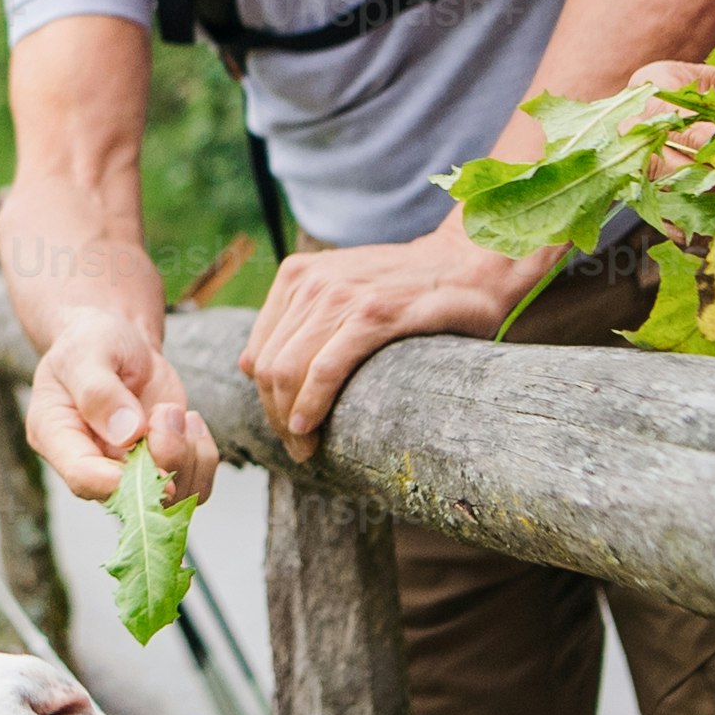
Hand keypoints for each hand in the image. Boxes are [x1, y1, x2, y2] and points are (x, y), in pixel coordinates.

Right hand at [27, 310, 214, 504]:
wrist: (119, 342)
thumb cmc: (93, 342)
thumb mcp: (87, 352)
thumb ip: (99, 391)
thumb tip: (128, 434)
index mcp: (57, 437)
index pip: (82, 477)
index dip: (115, 478)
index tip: (141, 444)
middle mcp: (93, 464)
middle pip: (132, 497)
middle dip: (163, 458)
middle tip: (167, 411)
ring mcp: (129, 471)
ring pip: (171, 498)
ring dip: (188, 455)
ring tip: (174, 412)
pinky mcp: (162, 467)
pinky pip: (195, 486)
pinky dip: (203, 456)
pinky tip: (190, 422)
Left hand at [241, 217, 542, 456]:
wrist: (468, 266)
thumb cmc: (405, 289)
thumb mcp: (339, 291)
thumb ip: (295, 322)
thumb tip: (246, 366)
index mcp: (297, 276)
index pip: (258, 351)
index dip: (265, 398)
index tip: (285, 427)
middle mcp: (313, 283)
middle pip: (269, 367)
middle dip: (275, 416)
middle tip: (296, 447)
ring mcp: (342, 296)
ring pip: (289, 371)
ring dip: (290, 420)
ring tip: (305, 448)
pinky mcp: (374, 315)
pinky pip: (326, 370)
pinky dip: (312, 404)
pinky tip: (310, 428)